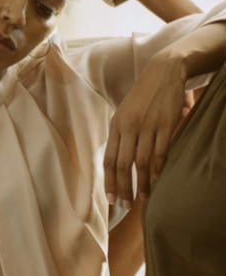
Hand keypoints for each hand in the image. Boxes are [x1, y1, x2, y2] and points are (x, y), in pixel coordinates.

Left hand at [104, 53, 191, 201]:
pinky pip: (161, 152)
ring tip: (142, 197)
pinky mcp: (166, 124)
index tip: (111, 199)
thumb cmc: (143, 95)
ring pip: (141, 162)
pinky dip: (159, 169)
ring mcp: (148, 126)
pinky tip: (158, 181)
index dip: (109, 181)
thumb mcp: (125, 112)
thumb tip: (117, 160)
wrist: (163, 71)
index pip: (109, 159)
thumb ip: (121, 134)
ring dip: (142, 182)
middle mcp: (129, 127)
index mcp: (116, 125)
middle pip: (122, 164)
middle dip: (123, 187)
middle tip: (125, 204)